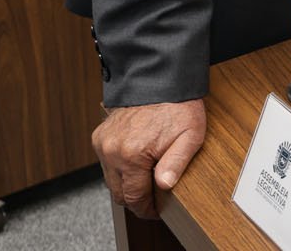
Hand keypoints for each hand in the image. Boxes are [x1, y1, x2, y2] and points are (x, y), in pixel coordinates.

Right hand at [93, 99, 205, 218]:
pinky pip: (107, 162)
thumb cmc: (178, 106)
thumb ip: (176, 164)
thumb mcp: (190, 136)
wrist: (162, 80)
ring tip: (148, 176)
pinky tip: (137, 161)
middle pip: (118, 192)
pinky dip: (120, 167)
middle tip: (153, 197)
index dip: (145, 208)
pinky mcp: (100, 136)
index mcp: (131, 155)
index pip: (133, 197)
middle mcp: (111, 150)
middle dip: (136, 198)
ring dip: (127, 182)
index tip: (155, 210)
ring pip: (111, 179)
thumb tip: (164, 185)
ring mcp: (103, 143)